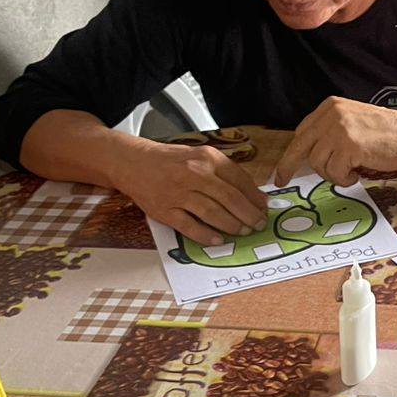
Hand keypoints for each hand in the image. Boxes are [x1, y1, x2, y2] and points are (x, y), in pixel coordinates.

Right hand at [114, 141, 267, 245]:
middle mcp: (194, 174)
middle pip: (230, 199)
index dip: (255, 197)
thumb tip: (253, 194)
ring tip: (243, 232)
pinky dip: (206, 235)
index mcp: (207, 158)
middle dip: (248, 215)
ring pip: (213, 214)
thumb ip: (225, 172)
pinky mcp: (164, 210)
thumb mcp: (200, 156)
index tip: (264, 208)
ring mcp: (178, 194)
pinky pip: (190, 226)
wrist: (133, 162)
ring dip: (232, 226)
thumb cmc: (171, 161)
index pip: (239, 180)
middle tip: (258, 224)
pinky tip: (218, 240)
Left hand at [274, 97, 396, 185]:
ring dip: (333, 174)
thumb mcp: (353, 122)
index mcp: (331, 107)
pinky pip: (334, 172)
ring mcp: (338, 130)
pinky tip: (358, 172)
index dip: (293, 152)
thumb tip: (311, 154)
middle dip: (287, 167)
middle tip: (281, 181)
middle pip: (299, 146)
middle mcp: (331, 115)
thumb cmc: (388, 133)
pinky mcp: (347, 146)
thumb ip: (332, 132)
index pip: (302, 131)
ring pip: (318, 164)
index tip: (285, 167)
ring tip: (351, 171)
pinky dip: (344, 178)